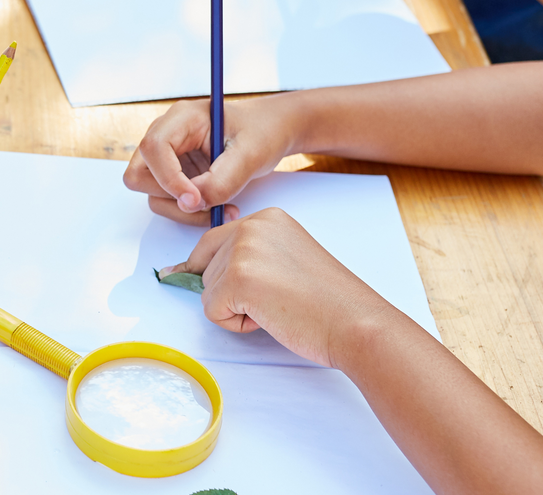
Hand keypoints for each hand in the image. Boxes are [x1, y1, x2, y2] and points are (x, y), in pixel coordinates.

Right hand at [123, 94, 295, 223]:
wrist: (269, 133)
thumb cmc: (261, 133)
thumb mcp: (249, 156)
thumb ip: (221, 181)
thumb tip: (190, 203)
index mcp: (182, 118)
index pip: (153, 148)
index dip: (169, 178)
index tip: (196, 199)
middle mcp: (166, 134)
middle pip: (139, 174)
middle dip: (171, 196)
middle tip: (208, 202)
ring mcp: (166, 155)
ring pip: (152, 193)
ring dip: (183, 209)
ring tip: (223, 207)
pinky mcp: (173, 173)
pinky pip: (167, 200)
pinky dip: (189, 211)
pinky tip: (219, 206)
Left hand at [160, 208, 400, 368]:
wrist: (355, 322)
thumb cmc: (328, 302)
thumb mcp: (285, 260)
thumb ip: (249, 256)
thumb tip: (187, 270)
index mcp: (267, 219)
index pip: (212, 241)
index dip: (205, 266)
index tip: (187, 273)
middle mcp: (252, 227)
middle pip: (206, 266)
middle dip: (228, 292)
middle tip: (271, 301)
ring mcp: (244, 251)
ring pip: (206, 290)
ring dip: (235, 309)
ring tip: (276, 307)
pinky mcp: (239, 280)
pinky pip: (211, 310)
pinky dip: (235, 324)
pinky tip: (269, 318)